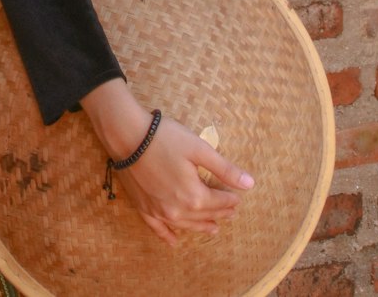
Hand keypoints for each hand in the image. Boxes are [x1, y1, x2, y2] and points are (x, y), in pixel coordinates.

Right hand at [82, 81, 253, 245]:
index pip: (219, 203)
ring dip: (201, 227)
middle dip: (220, 213)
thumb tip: (250, 184)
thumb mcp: (199, 149)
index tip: (237, 197)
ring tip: (213, 228)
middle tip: (230, 211)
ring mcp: (159, 212)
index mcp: (194, 196)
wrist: (127, 135)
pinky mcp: (144, 208)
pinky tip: (174, 242)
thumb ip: (225, 169)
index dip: (231, 199)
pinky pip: (159, 229)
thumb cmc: (164, 138)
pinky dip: (168, 236)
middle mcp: (178, 211)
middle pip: (205, 215)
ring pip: (186, 225)